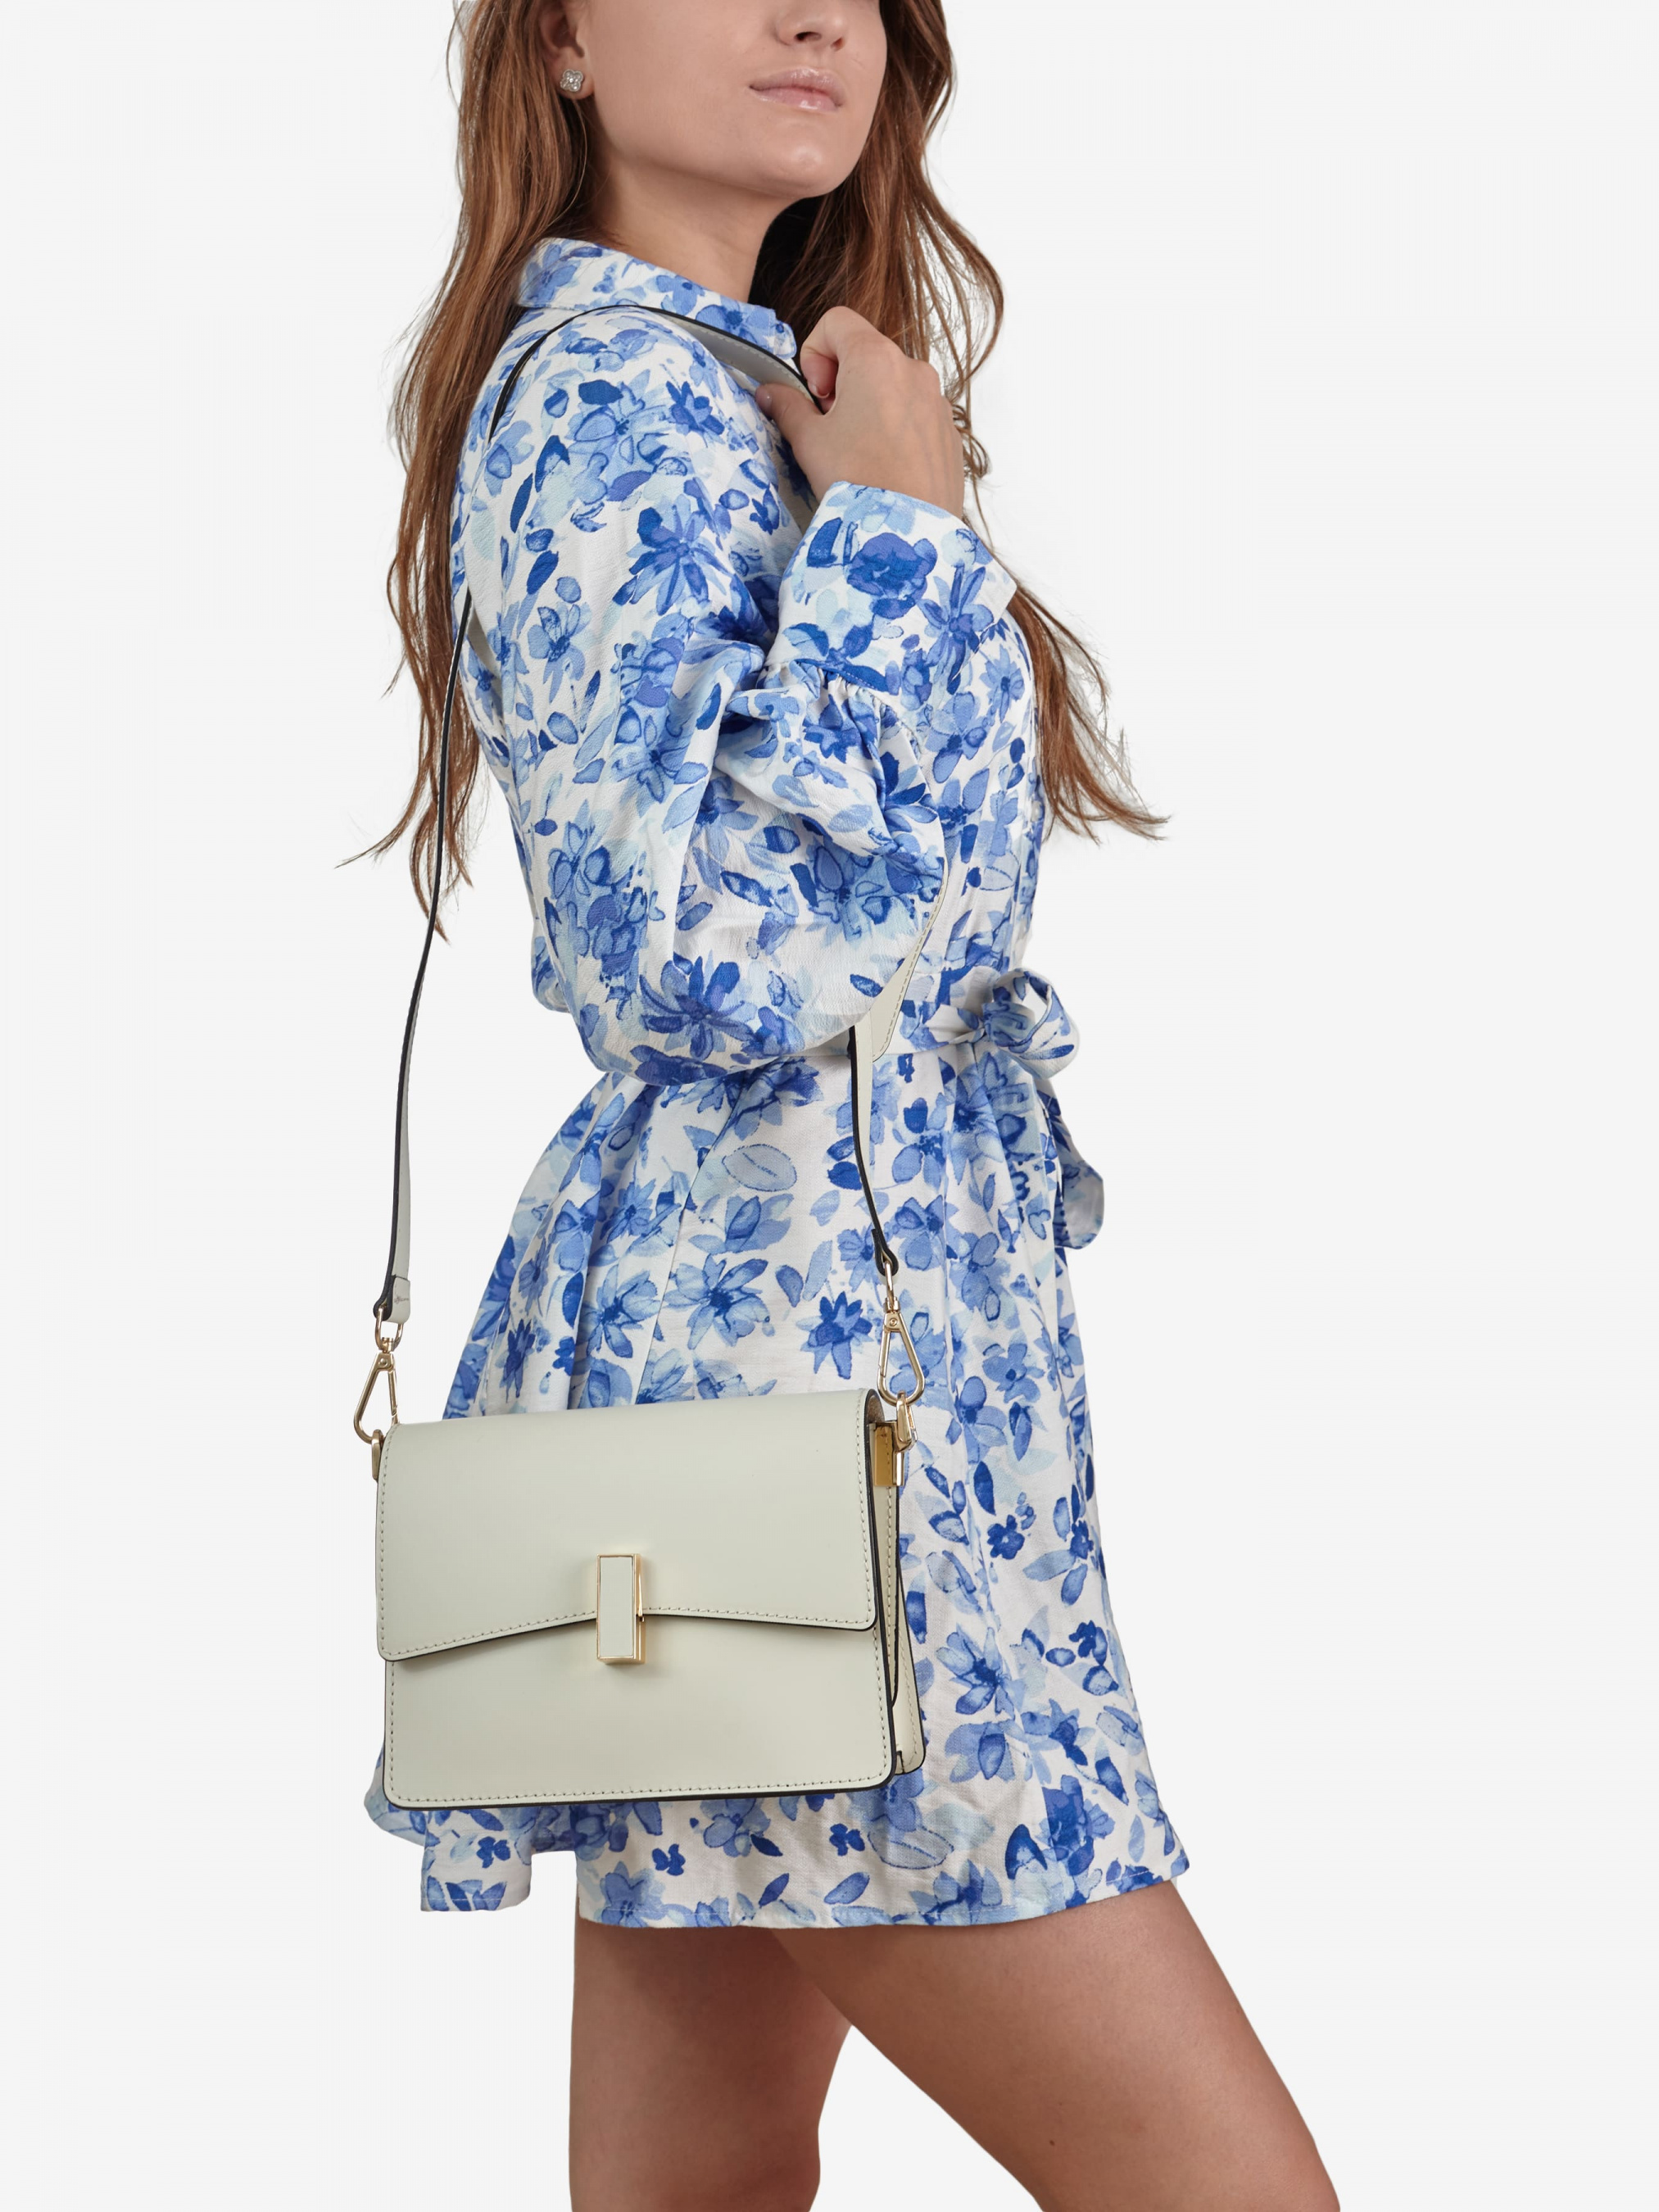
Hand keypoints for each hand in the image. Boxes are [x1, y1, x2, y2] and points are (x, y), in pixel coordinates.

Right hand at [756, 306, 964, 517]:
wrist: (906, 533)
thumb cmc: (858, 482)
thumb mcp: (809, 441)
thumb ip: (786, 407)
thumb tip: (770, 394)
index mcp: (875, 358)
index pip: (837, 322)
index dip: (814, 352)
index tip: (814, 394)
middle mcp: (912, 369)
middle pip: (866, 353)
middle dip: (842, 382)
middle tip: (832, 426)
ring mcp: (936, 400)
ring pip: (893, 384)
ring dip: (870, 404)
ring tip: (859, 451)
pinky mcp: (948, 430)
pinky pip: (915, 413)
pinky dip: (896, 427)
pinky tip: (884, 465)